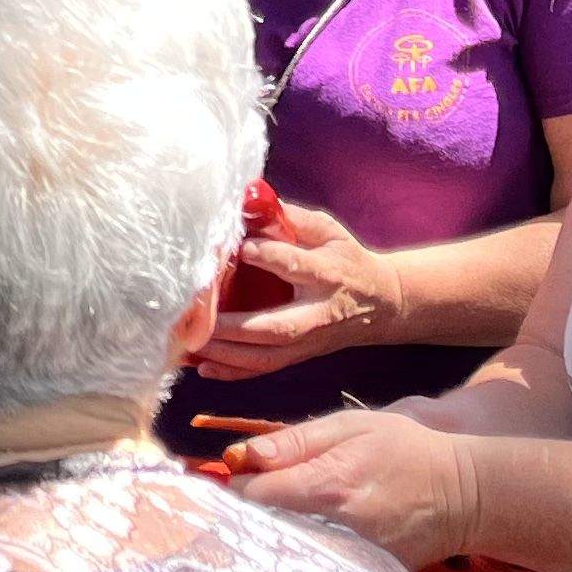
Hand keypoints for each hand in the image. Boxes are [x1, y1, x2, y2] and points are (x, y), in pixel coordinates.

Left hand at [193, 192, 408, 376]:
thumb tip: (253, 199)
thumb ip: (294, 218)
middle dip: (236, 326)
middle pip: (277, 327)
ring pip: (267, 356)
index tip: (240, 248)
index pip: (296, 266)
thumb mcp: (330, 231)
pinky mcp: (299, 356)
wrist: (381, 304)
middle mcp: (317, 313)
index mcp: (327, 274)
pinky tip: (203, 368)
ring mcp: (308, 341)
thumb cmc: (346, 260)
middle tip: (199, 319)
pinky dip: (233, 372)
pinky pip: (265, 369)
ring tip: (190, 344)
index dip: (269, 256)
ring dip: (226, 355)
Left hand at [226, 408, 484, 565]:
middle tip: (259, 499)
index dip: (241, 484)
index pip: (255, 496)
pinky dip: (307, 557)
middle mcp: (335, 530)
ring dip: (277, 537)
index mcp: (326, 485)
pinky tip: (311, 542)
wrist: (464, 494)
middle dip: (252, 516)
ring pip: (290, 555)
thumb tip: (244, 454)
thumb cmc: (405, 449)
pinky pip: (321, 571)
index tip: (243, 474)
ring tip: (283, 519)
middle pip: (266, 531)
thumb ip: (295, 440)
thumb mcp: (351, 426)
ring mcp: (353, 560)